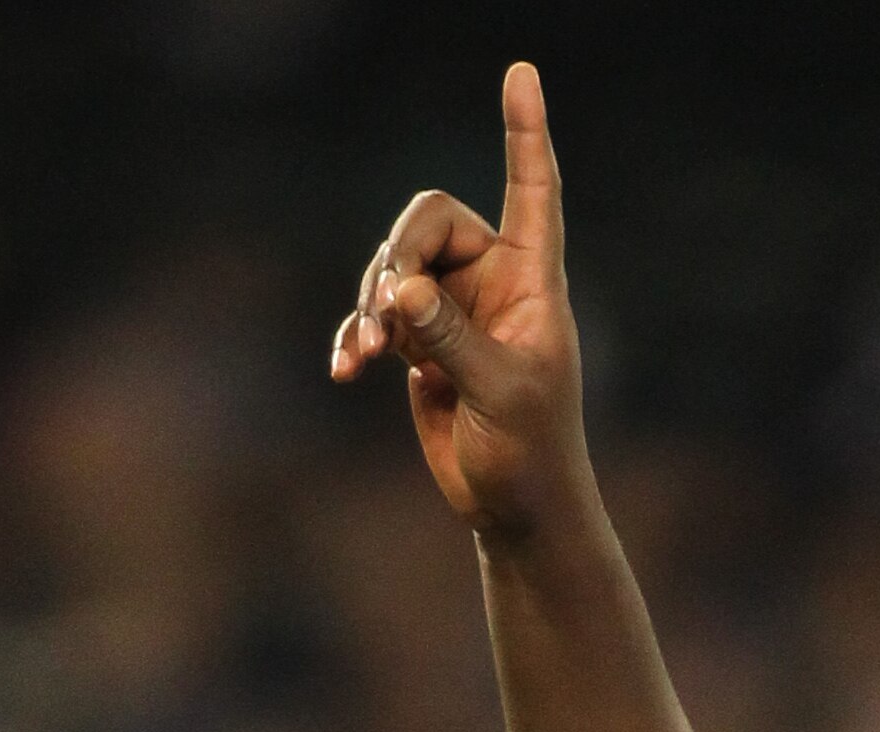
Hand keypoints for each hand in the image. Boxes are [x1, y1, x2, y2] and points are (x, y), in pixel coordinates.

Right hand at [329, 57, 582, 542]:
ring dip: (371, 304)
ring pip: (392, 265)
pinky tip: (346, 369)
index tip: (521, 74)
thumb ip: (450, 336)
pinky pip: (375, 314)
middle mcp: (492, 282)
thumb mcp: (497, 393)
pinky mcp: (420, 341)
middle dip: (397, 255)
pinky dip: (357, 336)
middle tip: (386, 313)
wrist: (514, 510)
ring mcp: (452, 308)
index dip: (525, 133)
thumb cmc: (531, 454)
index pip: (532, 190)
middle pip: (428, 220)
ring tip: (367, 355)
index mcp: (533, 281)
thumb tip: (399, 289)